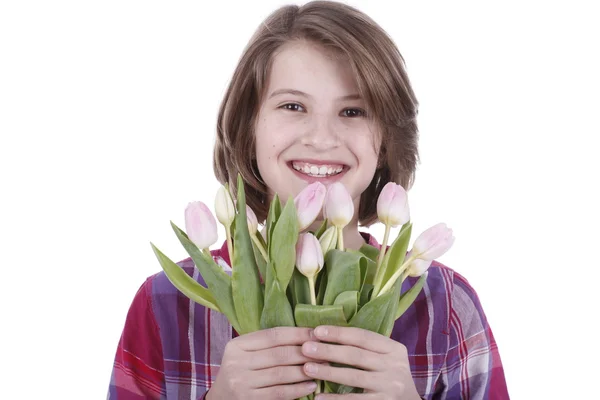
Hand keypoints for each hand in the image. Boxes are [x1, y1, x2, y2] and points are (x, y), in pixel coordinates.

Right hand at [207, 327, 317, 399]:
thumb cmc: (240, 372)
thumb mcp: (245, 354)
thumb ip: (267, 345)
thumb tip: (305, 335)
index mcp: (237, 345)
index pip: (273, 335)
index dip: (297, 333)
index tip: (316, 333)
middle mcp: (237, 363)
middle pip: (279, 354)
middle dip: (305, 352)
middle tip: (325, 352)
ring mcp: (242, 383)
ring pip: (281, 373)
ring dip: (305, 370)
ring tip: (322, 368)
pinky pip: (279, 392)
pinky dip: (298, 389)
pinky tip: (312, 385)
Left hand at [300, 325, 419, 398]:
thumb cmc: (389, 377)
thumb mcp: (386, 358)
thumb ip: (365, 348)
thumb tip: (327, 335)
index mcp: (394, 349)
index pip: (363, 336)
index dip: (338, 332)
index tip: (316, 331)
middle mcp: (395, 366)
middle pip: (356, 355)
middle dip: (328, 350)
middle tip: (306, 347)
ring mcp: (390, 386)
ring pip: (354, 376)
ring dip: (327, 371)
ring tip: (307, 368)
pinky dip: (335, 399)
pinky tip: (318, 397)